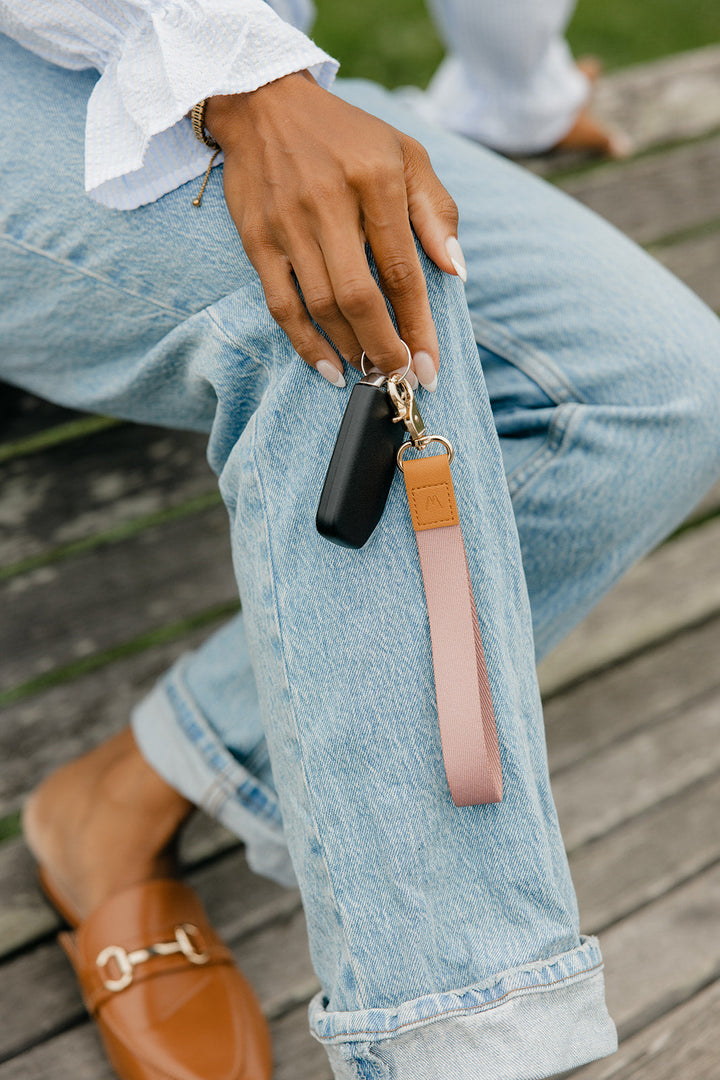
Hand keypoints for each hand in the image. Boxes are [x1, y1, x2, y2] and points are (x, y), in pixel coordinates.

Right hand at [205, 73, 464, 389]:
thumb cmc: (347, 135)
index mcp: (375, 178)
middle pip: (359, 297)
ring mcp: (289, 223)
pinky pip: (282, 305)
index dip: (418, 324)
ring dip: (350, 349)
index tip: (429, 365)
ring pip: (321, 306)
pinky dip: (305, 342)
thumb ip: (436, 210)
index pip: (402, 268)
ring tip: (371, 371)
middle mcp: (330, 202)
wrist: (264, 103)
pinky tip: (328, 367)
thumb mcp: (405, 153)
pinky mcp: (258, 239)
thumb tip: (456, 270)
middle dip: (384, 347)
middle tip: (399, 378)